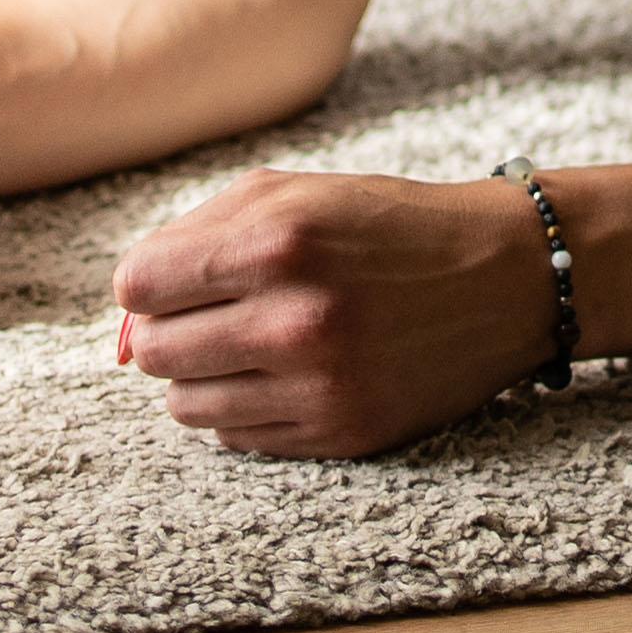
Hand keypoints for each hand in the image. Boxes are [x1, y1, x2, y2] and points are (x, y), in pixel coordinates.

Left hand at [113, 168, 554, 455]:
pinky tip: (290, 375)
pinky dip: (246, 409)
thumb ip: (196, 234)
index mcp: (278, 240)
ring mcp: (320, 384)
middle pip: (151, 352)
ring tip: (256, 345)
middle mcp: (295, 317)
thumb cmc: (388, 225)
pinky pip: (237, 439)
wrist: (509, 277)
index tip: (182, 280)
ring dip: (205, 375)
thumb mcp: (296, 193)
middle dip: (171, 330)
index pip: (135, 286)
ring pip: (185, 405)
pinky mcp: (343, 432)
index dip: (150, 282)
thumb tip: (122, 305)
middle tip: (219, 313)